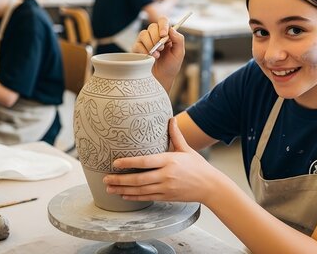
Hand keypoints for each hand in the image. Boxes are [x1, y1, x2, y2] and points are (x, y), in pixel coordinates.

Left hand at [103, 118, 219, 202]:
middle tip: (105, 178)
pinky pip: (146, 197)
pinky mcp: (167, 197)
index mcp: (169, 161)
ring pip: (140, 190)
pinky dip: (133, 197)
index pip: (145, 162)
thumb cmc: (197, 166)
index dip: (129, 163)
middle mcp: (166, 175)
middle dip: (120, 179)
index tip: (115, 163)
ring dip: (123, 189)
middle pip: (139, 179)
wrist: (210, 186)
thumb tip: (171, 118)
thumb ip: (176, 135)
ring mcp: (166, 188)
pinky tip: (123, 195)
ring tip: (109, 188)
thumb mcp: (186, 149)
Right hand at [133, 17, 184, 87]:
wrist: (161, 79)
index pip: (163, 21)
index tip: (163, 34)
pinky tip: (149, 58)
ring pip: (143, 34)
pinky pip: (137, 44)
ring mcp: (145, 41)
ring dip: (150, 45)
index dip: (162, 25)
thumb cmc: (171, 66)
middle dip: (156, 38)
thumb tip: (172, 29)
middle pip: (152, 26)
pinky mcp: (137, 49)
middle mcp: (154, 35)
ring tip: (156, 56)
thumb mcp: (179, 53)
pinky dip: (143, 51)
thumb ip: (179, 40)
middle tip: (161, 49)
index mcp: (166, 34)